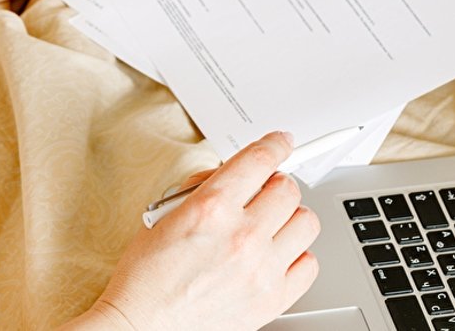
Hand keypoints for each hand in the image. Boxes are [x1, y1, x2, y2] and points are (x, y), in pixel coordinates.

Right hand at [70, 132, 320, 329]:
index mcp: (211, 209)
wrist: (144, 327)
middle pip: (288, 188)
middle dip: (276, 184)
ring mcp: (261, 269)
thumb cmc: (147, 278)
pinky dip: (297, 255)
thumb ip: (204, 188)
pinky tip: (278, 255)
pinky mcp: (272, 298)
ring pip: (306, 222)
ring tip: (273, 224)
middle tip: (265, 191)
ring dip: (291, 217)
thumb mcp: (164, 216)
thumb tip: (233, 174)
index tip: (282, 142)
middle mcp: (241, 236)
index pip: (259, 160)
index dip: (275, 144)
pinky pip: (309, 264)